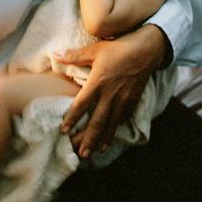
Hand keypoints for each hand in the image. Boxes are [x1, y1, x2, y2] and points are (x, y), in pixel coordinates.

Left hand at [54, 25, 164, 156]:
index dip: (72, 119)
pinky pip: (123, 118)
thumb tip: (55, 54)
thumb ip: (74, 56)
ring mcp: (123, 99)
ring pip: (111, 124)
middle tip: (80, 154)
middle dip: (88, 139)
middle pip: (97, 121)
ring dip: (102, 139)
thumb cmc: (119, 47)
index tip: (63, 131)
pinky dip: (116, 128)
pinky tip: (111, 136)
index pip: (81, 105)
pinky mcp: (133, 100)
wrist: (147, 49)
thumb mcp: (95, 49)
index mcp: (98, 82)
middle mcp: (110, 94)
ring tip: (95, 152)